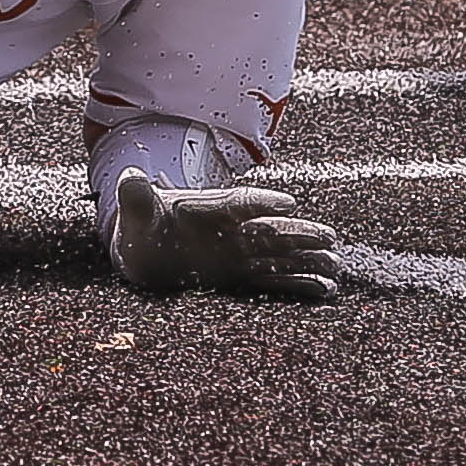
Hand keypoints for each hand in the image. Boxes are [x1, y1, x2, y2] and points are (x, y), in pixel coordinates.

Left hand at [110, 165, 341, 298]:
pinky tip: (326, 289)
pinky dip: (299, 284)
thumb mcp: (136, 210)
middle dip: (299, 233)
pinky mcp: (242, 275)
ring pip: (281, 254)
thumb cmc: (143, 225)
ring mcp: (240, 253)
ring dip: (307, 259)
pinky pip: (275, 279)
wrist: (146, 247)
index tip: (287, 203)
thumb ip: (136, 196)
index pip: (240, 203)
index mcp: (211, 208)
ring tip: (337, 265)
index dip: (262, 202)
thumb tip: (127, 176)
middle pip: (271, 229)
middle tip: (329, 236)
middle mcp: (233, 229)